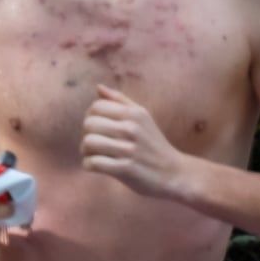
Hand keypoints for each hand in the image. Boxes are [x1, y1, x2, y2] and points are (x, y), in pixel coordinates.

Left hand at [80, 85, 191, 200]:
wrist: (174, 173)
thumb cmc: (155, 145)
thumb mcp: (143, 117)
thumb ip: (120, 101)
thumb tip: (98, 87)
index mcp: (134, 114)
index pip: (97, 106)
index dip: (90, 117)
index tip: (96, 129)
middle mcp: (132, 129)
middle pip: (90, 124)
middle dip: (85, 134)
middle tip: (93, 145)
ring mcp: (129, 150)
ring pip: (89, 143)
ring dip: (85, 151)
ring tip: (92, 155)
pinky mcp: (126, 169)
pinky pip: (94, 163)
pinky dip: (88, 165)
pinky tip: (94, 166)